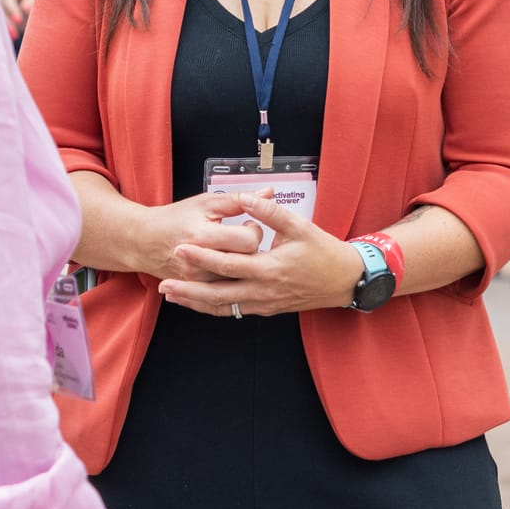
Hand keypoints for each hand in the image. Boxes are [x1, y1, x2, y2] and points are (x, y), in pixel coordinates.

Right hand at [0, 0, 35, 37]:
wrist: (33, 5)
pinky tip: (7, 40)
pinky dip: (2, 33)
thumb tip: (24, 7)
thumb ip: (33, 1)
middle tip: (15, 34)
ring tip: (14, 38)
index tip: (19, 20)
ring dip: (4, 29)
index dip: (12, 9)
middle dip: (7, 22)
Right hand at [125, 191, 264, 282]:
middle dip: (250, 249)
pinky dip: (231, 280)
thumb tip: (267, 193)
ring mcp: (198, 280)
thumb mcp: (205, 202)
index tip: (247, 224)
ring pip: (238, 280)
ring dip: (242, 266)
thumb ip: (238, 199)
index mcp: (203, 236)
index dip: (253, 230)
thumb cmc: (174, 220)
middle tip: (241, 238)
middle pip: (245, 262)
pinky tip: (228, 269)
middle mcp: (200, 262)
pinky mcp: (196, 291)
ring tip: (233, 252)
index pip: (247, 241)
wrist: (144, 241)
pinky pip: (225, 292)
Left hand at [158, 191, 364, 315]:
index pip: (228, 265)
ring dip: (195, 303)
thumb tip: (247, 196)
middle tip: (164, 282)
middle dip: (189, 290)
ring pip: (223, 308)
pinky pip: (234, 311)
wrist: (345, 281)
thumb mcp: (300, 227)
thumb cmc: (324, 252)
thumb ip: (270, 212)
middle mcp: (264, 291)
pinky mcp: (266, 309)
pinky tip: (196, 303)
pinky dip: (212, 308)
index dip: (202, 258)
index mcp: (270, 269)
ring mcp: (264, 304)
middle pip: (218, 294)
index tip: (181, 249)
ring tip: (171, 296)